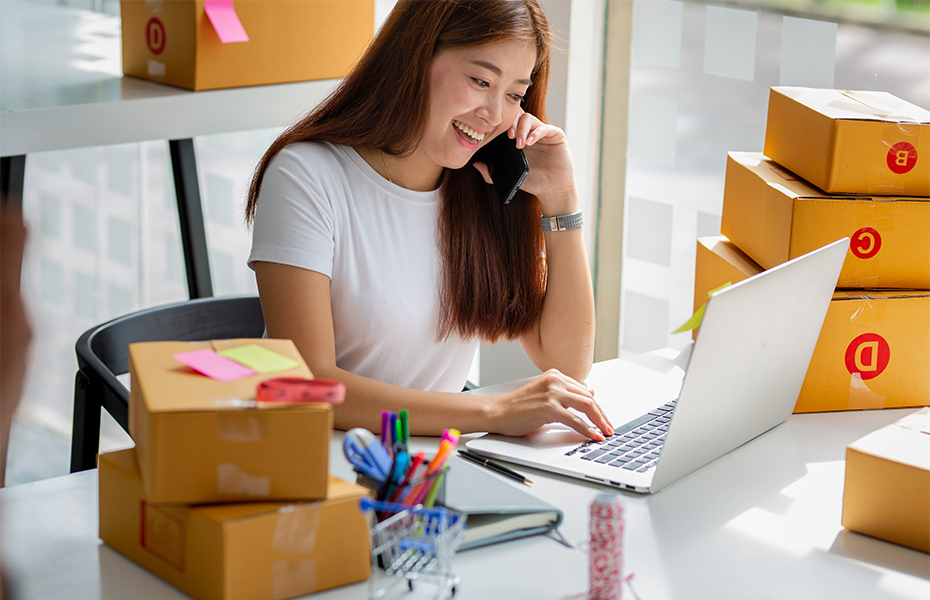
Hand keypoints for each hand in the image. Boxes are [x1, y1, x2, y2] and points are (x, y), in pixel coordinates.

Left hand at [473, 111, 576, 214]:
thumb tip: (476, 164)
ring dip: (522, 129)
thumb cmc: (533, 183)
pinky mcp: (556, 135)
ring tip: (519, 144)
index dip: (501, 125)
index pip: (508, 123)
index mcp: (518, 139)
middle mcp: (530, 132)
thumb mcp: (509, 177)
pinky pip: (545, 127)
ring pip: (528, 118)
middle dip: (511, 124)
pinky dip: (536, 133)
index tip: (495, 134)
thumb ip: (491, 174)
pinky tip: (529, 142)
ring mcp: (543, 132)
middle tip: (509, 137)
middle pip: (517, 116)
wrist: (553, 190)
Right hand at [487, 369, 612, 440]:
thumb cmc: (518, 407)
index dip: (597, 407)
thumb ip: (565, 394)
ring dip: (599, 422)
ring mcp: (552, 393)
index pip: (584, 391)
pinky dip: (588, 430)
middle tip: (609, 428)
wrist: (498, 412)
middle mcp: (555, 381)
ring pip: (586, 406)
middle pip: (588, 398)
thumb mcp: (545, 395)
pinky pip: (575, 420)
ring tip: (605, 433)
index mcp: (555, 375)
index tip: (603, 419)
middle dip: (602, 415)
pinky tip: (593, 436)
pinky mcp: (549, 407)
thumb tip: (589, 394)